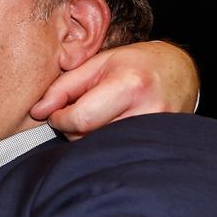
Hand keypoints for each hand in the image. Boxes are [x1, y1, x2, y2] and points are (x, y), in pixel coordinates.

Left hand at [31, 41, 198, 139]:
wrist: (179, 73)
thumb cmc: (136, 64)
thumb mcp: (98, 65)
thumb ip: (64, 87)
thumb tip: (37, 111)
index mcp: (130, 85)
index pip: (81, 118)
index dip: (60, 119)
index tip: (56, 114)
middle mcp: (148, 110)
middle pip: (88, 137)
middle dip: (73, 128)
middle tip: (79, 111)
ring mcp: (156, 132)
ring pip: (100, 148)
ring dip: (88, 137)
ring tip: (99, 116)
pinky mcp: (157, 144)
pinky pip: (115, 152)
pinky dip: (103, 143)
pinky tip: (109, 127)